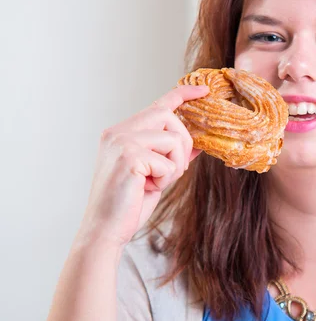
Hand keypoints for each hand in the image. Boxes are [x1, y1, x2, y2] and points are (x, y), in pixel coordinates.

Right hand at [78, 85, 207, 248]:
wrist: (106, 229)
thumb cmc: (129, 203)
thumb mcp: (156, 173)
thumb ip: (172, 154)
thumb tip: (199, 143)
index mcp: (122, 132)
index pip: (157, 104)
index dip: (183, 94)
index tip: (204, 91)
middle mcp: (118, 131)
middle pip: (168, 115)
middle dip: (183, 141)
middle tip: (176, 168)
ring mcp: (121, 142)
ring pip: (172, 139)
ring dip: (174, 165)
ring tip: (156, 182)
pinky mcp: (128, 157)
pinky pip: (167, 162)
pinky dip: (165, 179)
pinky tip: (147, 188)